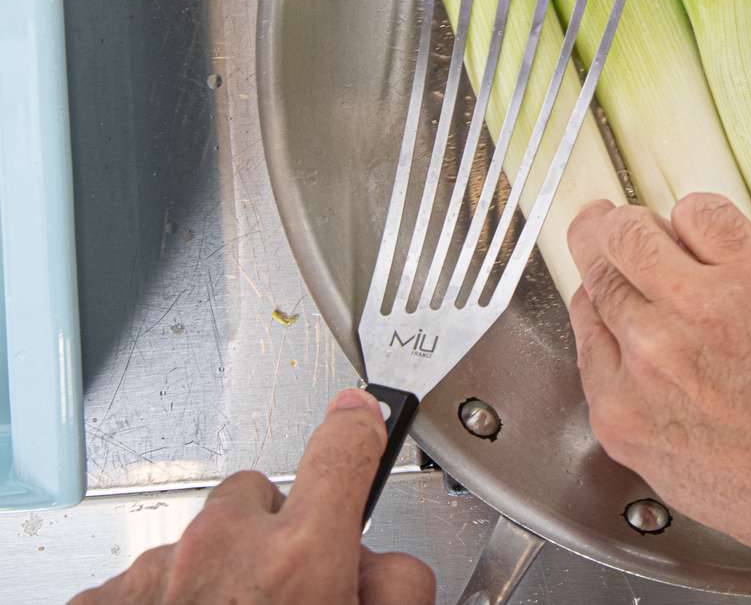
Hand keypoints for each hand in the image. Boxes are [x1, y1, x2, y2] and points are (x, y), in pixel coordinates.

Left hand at [72, 389, 434, 604]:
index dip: (360, 429)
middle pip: (264, 498)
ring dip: (219, 576)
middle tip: (294, 595)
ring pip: (200, 542)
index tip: (363, 419)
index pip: (342, 447)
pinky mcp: (101, 604)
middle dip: (281, 535)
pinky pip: (145, 581)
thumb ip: (394, 593)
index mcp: (298, 557)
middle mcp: (220, 550)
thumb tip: (394, 571)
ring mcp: (153, 574)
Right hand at [567, 193, 750, 603]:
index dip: (596, 291)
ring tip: (657, 223)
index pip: (587, 322)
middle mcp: (649, 355)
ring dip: (640, 222)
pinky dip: (699, 213)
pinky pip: (702, 212)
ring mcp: (699, 307)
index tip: (606, 279)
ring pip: (636, 232)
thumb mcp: (685, 475)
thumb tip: (639, 361)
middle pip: (603, 270)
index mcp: (626, 413)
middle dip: (604, 243)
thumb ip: (648, 411)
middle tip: (607, 225)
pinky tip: (710, 228)